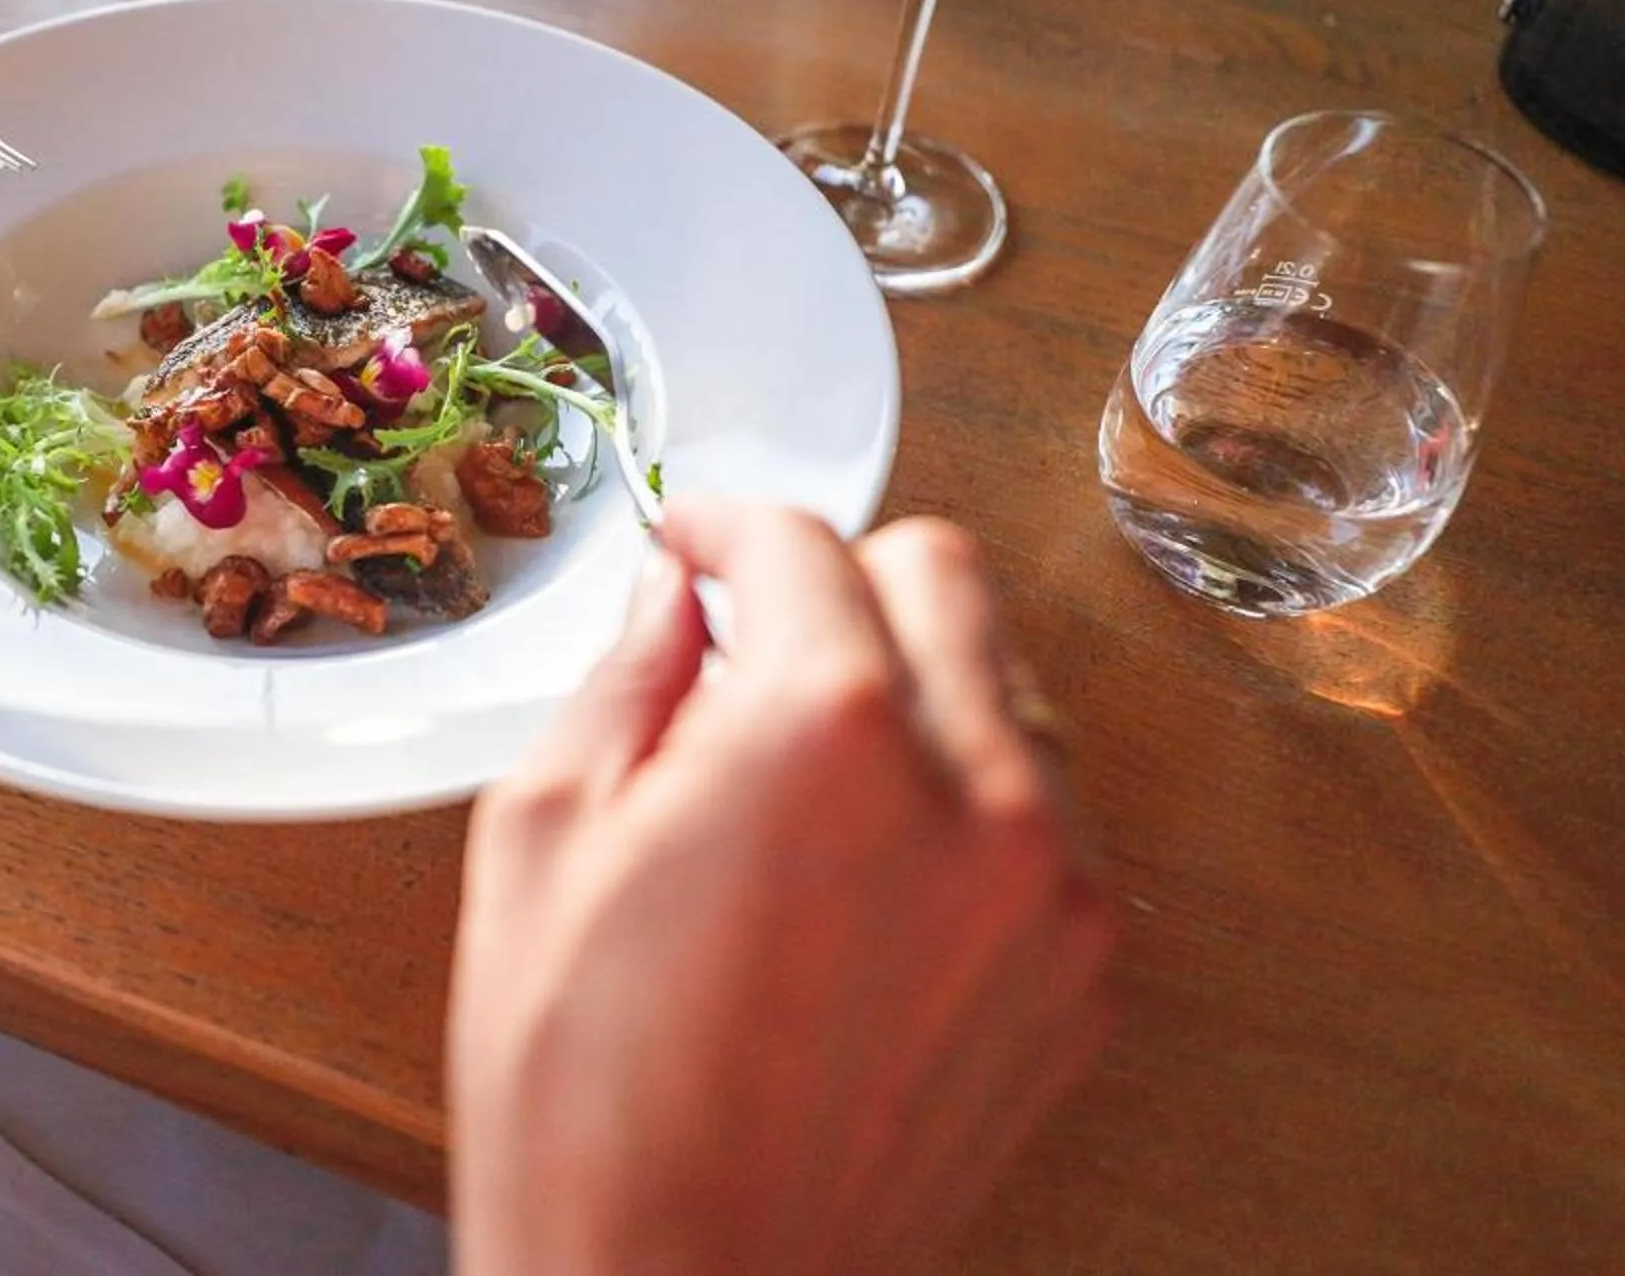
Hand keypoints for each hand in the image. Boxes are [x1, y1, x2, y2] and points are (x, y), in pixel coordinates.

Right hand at [448, 505, 1114, 1275]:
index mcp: (821, 730)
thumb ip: (629, 680)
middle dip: (836, 586)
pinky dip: (962, 810)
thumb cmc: (586, 1098)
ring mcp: (1048, 889)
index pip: (801, 540)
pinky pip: (1041, 821)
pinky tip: (861, 884)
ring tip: (800, 787)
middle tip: (745, 646)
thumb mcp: (544, 839)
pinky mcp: (1080, 978)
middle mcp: (970, 789)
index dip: (723, 526)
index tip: (692, 548)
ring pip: (1007, 691)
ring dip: (912, 694)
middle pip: (942, 575)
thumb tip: (676, 602)